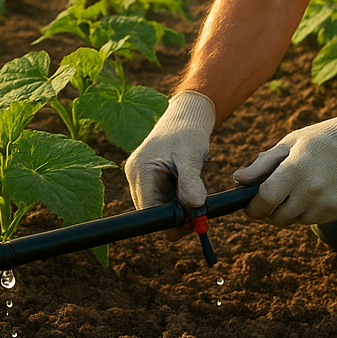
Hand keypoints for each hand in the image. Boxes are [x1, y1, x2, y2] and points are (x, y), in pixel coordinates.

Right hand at [125, 91, 215, 239]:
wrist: (186, 117)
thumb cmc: (187, 132)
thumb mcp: (191, 156)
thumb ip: (191, 180)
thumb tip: (194, 205)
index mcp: (141, 171)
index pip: (149, 210)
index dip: (170, 220)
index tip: (193, 219)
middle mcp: (136, 177)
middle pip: (152, 212)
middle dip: (176, 215)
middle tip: (200, 212)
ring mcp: (141, 179)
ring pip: (159, 208)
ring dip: (178, 207)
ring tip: (196, 192)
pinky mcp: (150, 180)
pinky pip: (163, 200)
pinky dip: (178, 200)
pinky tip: (190, 189)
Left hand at [234, 102, 336, 225]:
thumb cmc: (320, 141)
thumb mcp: (290, 144)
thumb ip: (263, 164)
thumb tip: (238, 180)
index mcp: (296, 169)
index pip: (265, 200)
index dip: (254, 208)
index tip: (250, 207)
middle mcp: (313, 189)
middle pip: (279, 217)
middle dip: (271, 212)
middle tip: (273, 200)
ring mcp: (329, 203)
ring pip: (297, 221)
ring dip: (292, 211)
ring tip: (301, 189)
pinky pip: (316, 220)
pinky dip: (311, 211)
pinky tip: (319, 192)